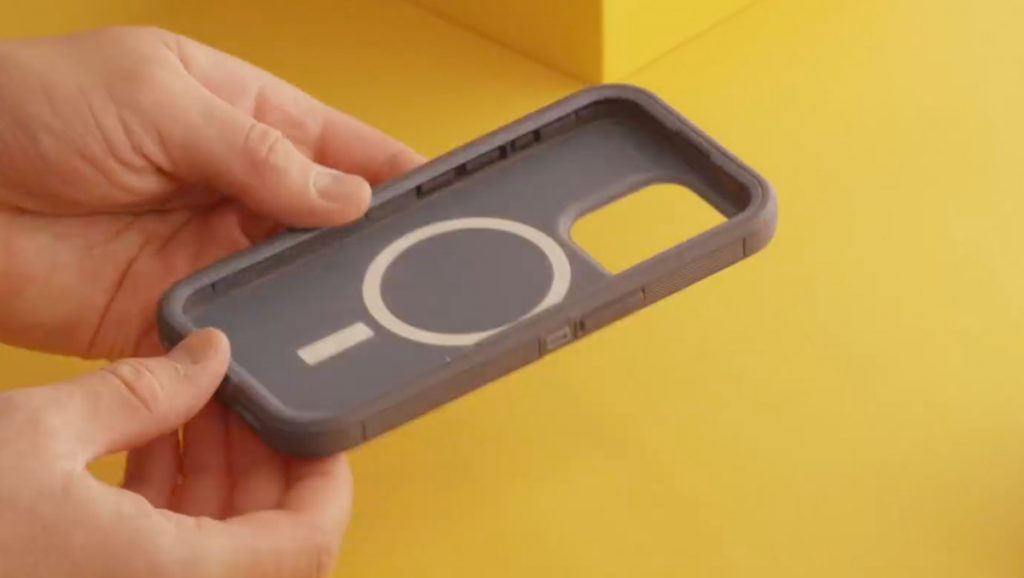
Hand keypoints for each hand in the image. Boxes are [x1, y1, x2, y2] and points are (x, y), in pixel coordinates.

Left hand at [0, 26, 421, 358]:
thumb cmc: (31, 107)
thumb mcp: (157, 98)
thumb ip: (258, 150)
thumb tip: (345, 198)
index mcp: (242, 117)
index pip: (341, 147)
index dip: (395, 172)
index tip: (447, 197)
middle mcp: (236, 188)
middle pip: (331, 222)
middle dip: (377, 243)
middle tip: (431, 269)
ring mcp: (210, 252)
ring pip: (296, 280)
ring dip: (333, 297)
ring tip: (387, 312)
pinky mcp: (177, 309)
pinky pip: (245, 329)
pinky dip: (279, 342)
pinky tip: (313, 348)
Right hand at [0, 329, 351, 577]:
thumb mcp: (34, 435)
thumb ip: (140, 392)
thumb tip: (209, 355)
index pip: (307, 544)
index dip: (323, 477)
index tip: (310, 418)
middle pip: (267, 542)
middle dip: (262, 461)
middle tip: (241, 395)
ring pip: (216, 547)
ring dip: (216, 475)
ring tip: (191, 404)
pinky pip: (166, 555)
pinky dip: (172, 501)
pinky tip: (146, 438)